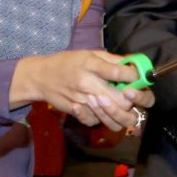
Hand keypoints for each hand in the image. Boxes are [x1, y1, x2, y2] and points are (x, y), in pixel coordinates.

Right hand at [12, 50, 154, 130]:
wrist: (40, 77)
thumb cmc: (68, 62)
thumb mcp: (90, 54)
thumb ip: (113, 60)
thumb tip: (133, 66)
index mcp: (92, 66)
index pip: (120, 74)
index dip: (134, 76)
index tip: (136, 76)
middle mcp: (88, 85)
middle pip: (122, 102)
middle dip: (135, 100)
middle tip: (133, 95)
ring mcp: (83, 101)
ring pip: (112, 118)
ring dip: (122, 114)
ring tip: (122, 106)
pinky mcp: (76, 112)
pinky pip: (96, 122)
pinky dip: (102, 119)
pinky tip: (101, 111)